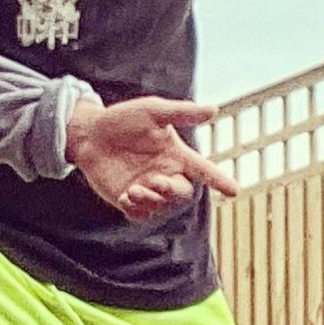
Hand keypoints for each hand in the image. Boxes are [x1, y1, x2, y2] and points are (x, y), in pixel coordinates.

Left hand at [65, 95, 236, 219]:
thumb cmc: (123, 119)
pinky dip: (137, 209)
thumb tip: (214, 109)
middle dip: (173, 191)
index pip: (203, 170)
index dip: (219, 180)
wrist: (89, 134)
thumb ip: (181, 113)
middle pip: (182, 193)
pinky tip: (126, 196)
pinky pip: (141, 215)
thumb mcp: (153, 110)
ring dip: (152, 200)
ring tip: (134, 189)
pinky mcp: (128, 199)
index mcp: (176, 155)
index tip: (234, 191)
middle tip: (156, 181)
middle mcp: (165, 174)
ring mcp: (147, 188)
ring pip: (161, 207)